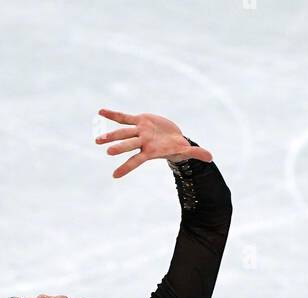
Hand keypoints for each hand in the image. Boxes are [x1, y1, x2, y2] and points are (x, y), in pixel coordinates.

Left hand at [95, 108, 212, 178]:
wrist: (170, 136)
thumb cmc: (176, 146)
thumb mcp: (185, 149)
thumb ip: (196, 153)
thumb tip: (211, 158)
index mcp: (149, 151)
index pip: (136, 161)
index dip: (126, 168)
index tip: (114, 176)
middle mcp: (141, 142)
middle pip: (128, 145)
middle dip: (119, 147)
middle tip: (107, 151)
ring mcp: (138, 131)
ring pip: (123, 132)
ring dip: (110, 135)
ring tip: (97, 139)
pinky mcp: (138, 120)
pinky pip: (123, 117)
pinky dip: (112, 114)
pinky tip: (101, 112)